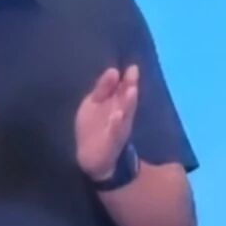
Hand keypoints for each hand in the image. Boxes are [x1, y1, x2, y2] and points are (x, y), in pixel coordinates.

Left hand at [71, 64, 141, 184]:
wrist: (91, 157)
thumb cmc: (94, 125)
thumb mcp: (95, 103)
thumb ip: (103, 88)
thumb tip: (114, 70)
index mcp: (117, 104)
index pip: (124, 89)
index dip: (128, 79)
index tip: (131, 68)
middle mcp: (121, 115)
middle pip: (127, 100)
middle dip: (130, 88)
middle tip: (134, 74)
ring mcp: (117, 129)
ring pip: (125, 115)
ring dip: (128, 104)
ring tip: (131, 91)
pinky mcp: (111, 142)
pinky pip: (114, 133)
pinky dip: (116, 124)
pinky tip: (117, 115)